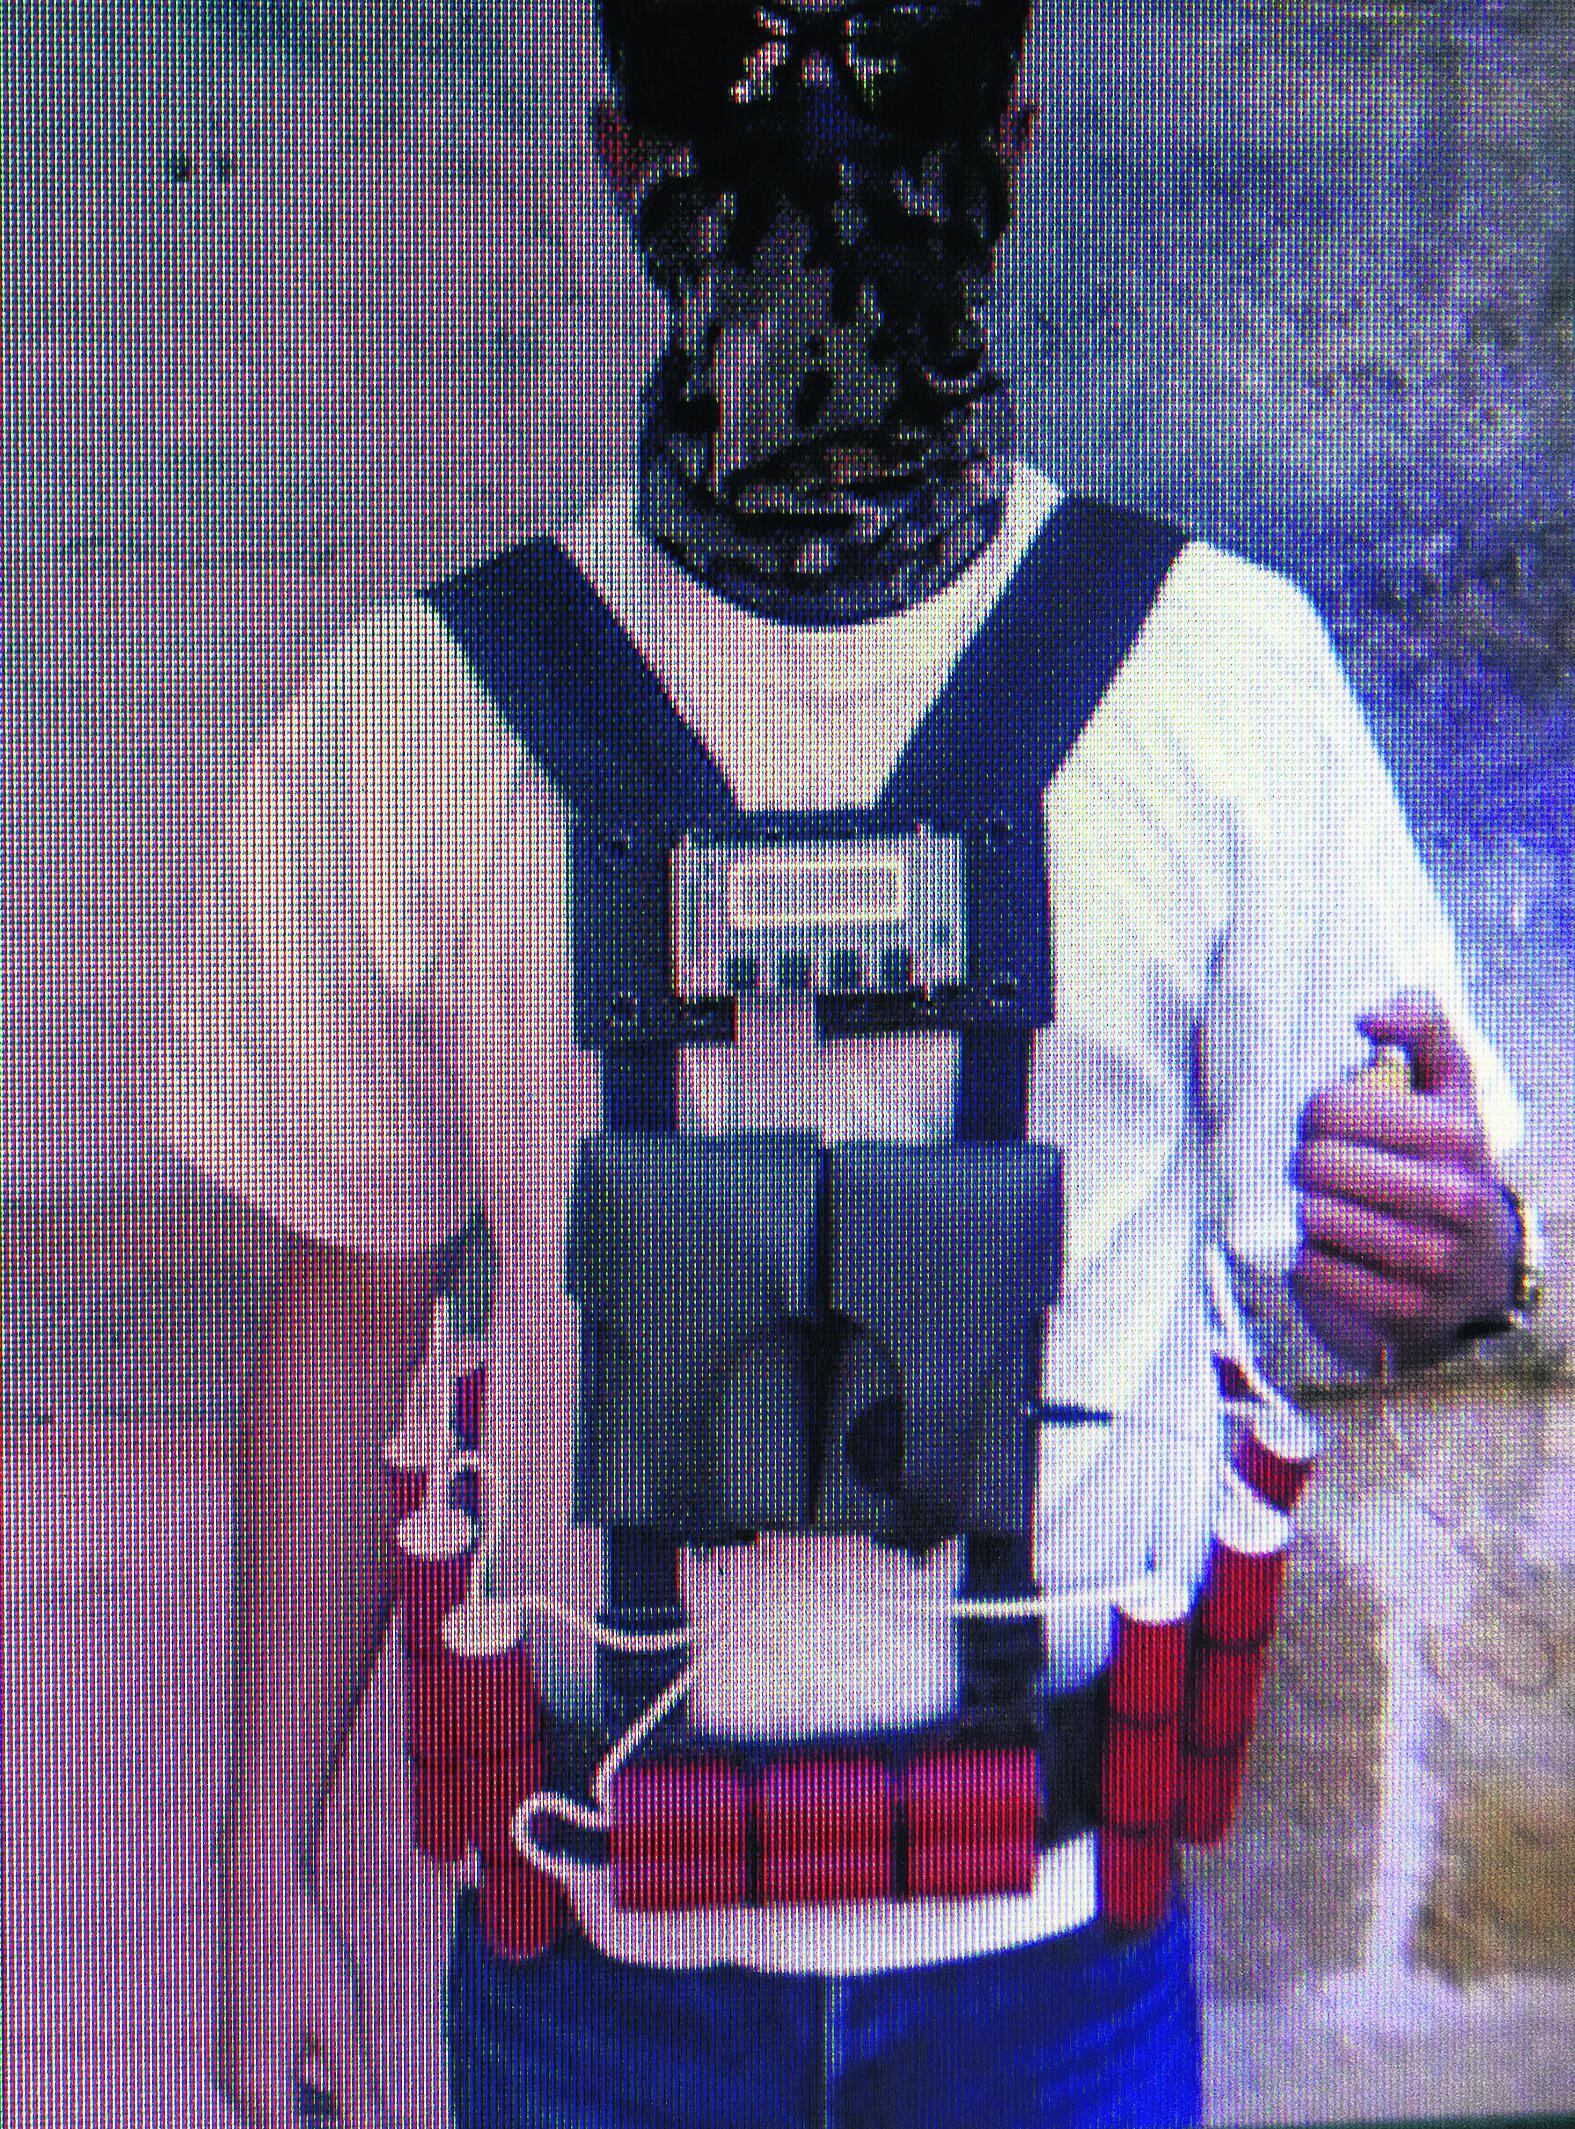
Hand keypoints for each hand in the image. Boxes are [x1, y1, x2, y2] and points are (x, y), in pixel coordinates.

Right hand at [214, 1858, 386, 2128]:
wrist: (260, 1887)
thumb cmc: (302, 1949)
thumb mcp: (340, 2022)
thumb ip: (358, 2090)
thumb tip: (378, 2128)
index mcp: (259, 2089)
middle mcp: (236, 2084)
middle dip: (333, 2123)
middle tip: (373, 2110)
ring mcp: (232, 2062)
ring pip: (280, 2110)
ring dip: (321, 2113)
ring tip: (363, 2101)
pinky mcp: (238, 2040)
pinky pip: (274, 2085)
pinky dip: (307, 2089)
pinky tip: (338, 2069)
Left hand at [1290, 990, 1516, 1370]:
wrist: (1484, 1269)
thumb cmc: (1447, 1162)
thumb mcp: (1450, 1088)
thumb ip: (1422, 1024)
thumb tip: (1367, 1018)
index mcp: (1459, 1131)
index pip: (1330, 1107)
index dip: (1316, 1114)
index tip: (1332, 1125)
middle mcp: (1455, 1195)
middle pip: (1315, 1163)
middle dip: (1308, 1164)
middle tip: (1325, 1171)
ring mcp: (1432, 1257)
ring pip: (1314, 1215)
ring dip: (1313, 1212)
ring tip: (1337, 1209)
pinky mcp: (1405, 1308)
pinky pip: (1314, 1267)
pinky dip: (1313, 1258)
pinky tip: (1340, 1250)